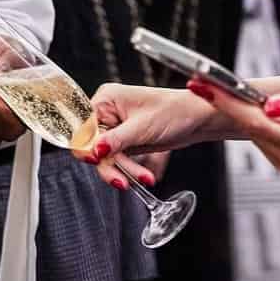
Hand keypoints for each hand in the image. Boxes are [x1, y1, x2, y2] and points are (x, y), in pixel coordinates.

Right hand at [74, 83, 219, 187]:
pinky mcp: (125, 141)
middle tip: (123, 181)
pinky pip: (118, 160)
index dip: (86, 145)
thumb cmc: (174, 112)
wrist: (196, 120)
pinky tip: (144, 176)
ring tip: (144, 178)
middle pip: (94, 145)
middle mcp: (107, 112)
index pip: (83, 125)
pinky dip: (130, 170)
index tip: (94, 159)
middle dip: (112, 165)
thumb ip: (116, 140)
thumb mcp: (142, 127)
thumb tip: (94, 150)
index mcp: (106, 99)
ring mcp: (116, 128)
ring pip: (106, 157)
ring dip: (125, 170)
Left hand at [196, 81, 279, 188]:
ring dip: (251, 117)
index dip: (226, 102)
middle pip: (254, 131)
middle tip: (209, 82)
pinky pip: (274, 146)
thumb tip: (271, 108)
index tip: (203, 86)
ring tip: (242, 94)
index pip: (256, 122)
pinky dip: (268, 129)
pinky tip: (272, 114)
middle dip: (232, 106)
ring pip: (262, 139)